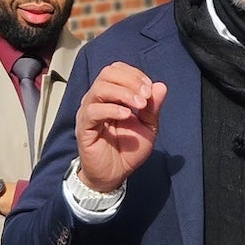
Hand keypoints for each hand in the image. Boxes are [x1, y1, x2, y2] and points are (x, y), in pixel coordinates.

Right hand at [73, 62, 166, 192]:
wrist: (115, 175)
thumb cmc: (128, 150)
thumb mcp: (148, 127)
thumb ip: (152, 107)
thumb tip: (160, 85)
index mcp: (111, 95)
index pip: (117, 70)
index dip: (134, 75)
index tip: (149, 90)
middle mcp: (97, 99)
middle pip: (107, 73)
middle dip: (130, 81)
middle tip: (145, 96)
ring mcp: (88, 112)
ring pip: (100, 88)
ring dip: (124, 93)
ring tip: (139, 105)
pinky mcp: (84, 127)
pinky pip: (93, 111)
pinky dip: (112, 109)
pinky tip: (126, 116)